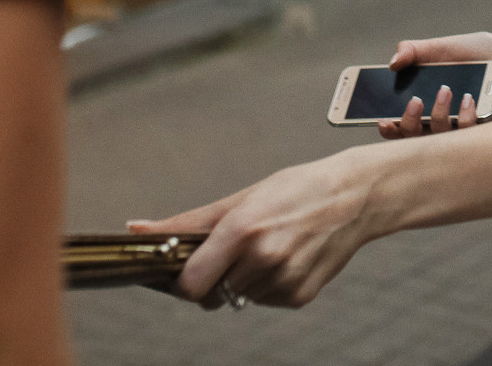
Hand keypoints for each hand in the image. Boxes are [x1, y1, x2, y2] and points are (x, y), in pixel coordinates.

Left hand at [130, 148, 380, 310]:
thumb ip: (187, 223)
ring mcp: (283, 282)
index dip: (184, 281)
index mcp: (242, 231)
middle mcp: (262, 259)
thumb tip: (136, 230)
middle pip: (212, 296)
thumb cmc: (295, 190)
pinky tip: (287, 258)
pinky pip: (265, 302)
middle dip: (214, 279)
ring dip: (243, 281)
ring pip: (239, 299)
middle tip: (234, 252)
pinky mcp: (300, 297)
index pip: (190, 285)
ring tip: (269, 247)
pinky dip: (267, 286)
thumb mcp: (240, 199)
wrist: (355, 196)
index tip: (188, 269)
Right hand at [375, 31, 491, 138]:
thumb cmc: (477, 51)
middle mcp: (440, 121)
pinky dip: (465, 117)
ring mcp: (461, 131)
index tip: (382, 120)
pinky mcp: (484, 134)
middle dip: (409, 124)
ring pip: (439, 141)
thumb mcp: (442, 46)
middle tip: (414, 102)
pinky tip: (470, 99)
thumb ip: (415, 51)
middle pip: (413, 139)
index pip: (400, 126)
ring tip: (447, 89)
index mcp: (426, 103)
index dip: (388, 129)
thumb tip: (392, 62)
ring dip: (438, 115)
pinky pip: (468, 138)